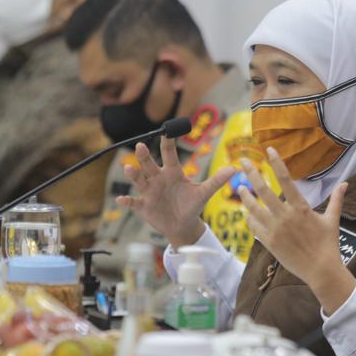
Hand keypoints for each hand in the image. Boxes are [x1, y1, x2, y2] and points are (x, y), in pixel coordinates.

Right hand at [116, 134, 234, 248]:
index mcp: (173, 172)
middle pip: (149, 164)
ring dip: (133, 174)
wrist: (183, 225)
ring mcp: (149, 191)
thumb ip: (216, 180)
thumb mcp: (204, 193)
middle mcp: (158, 178)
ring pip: (139, 180)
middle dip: (144, 156)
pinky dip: (127, 201)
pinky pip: (133, 202)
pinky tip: (121, 200)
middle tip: (140, 146)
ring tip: (129, 168)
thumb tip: (234, 169)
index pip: (169, 154)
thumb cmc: (192, 204)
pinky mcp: (143, 206)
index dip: (167, 142)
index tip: (166, 131)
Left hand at [238, 147, 355, 313]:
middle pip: (263, 190)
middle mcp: (286, 217)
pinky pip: (255, 227)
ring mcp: (275, 230)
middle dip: (252, 173)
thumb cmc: (328, 244)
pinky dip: (249, 218)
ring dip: (246, 196)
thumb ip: (336, 199)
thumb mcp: (333, 219)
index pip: (286, 180)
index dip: (277, 163)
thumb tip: (345, 183)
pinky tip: (246, 212)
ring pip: (254, 208)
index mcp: (301, 208)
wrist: (321, 270)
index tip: (269, 150)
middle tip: (242, 161)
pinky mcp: (269, 243)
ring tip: (240, 187)